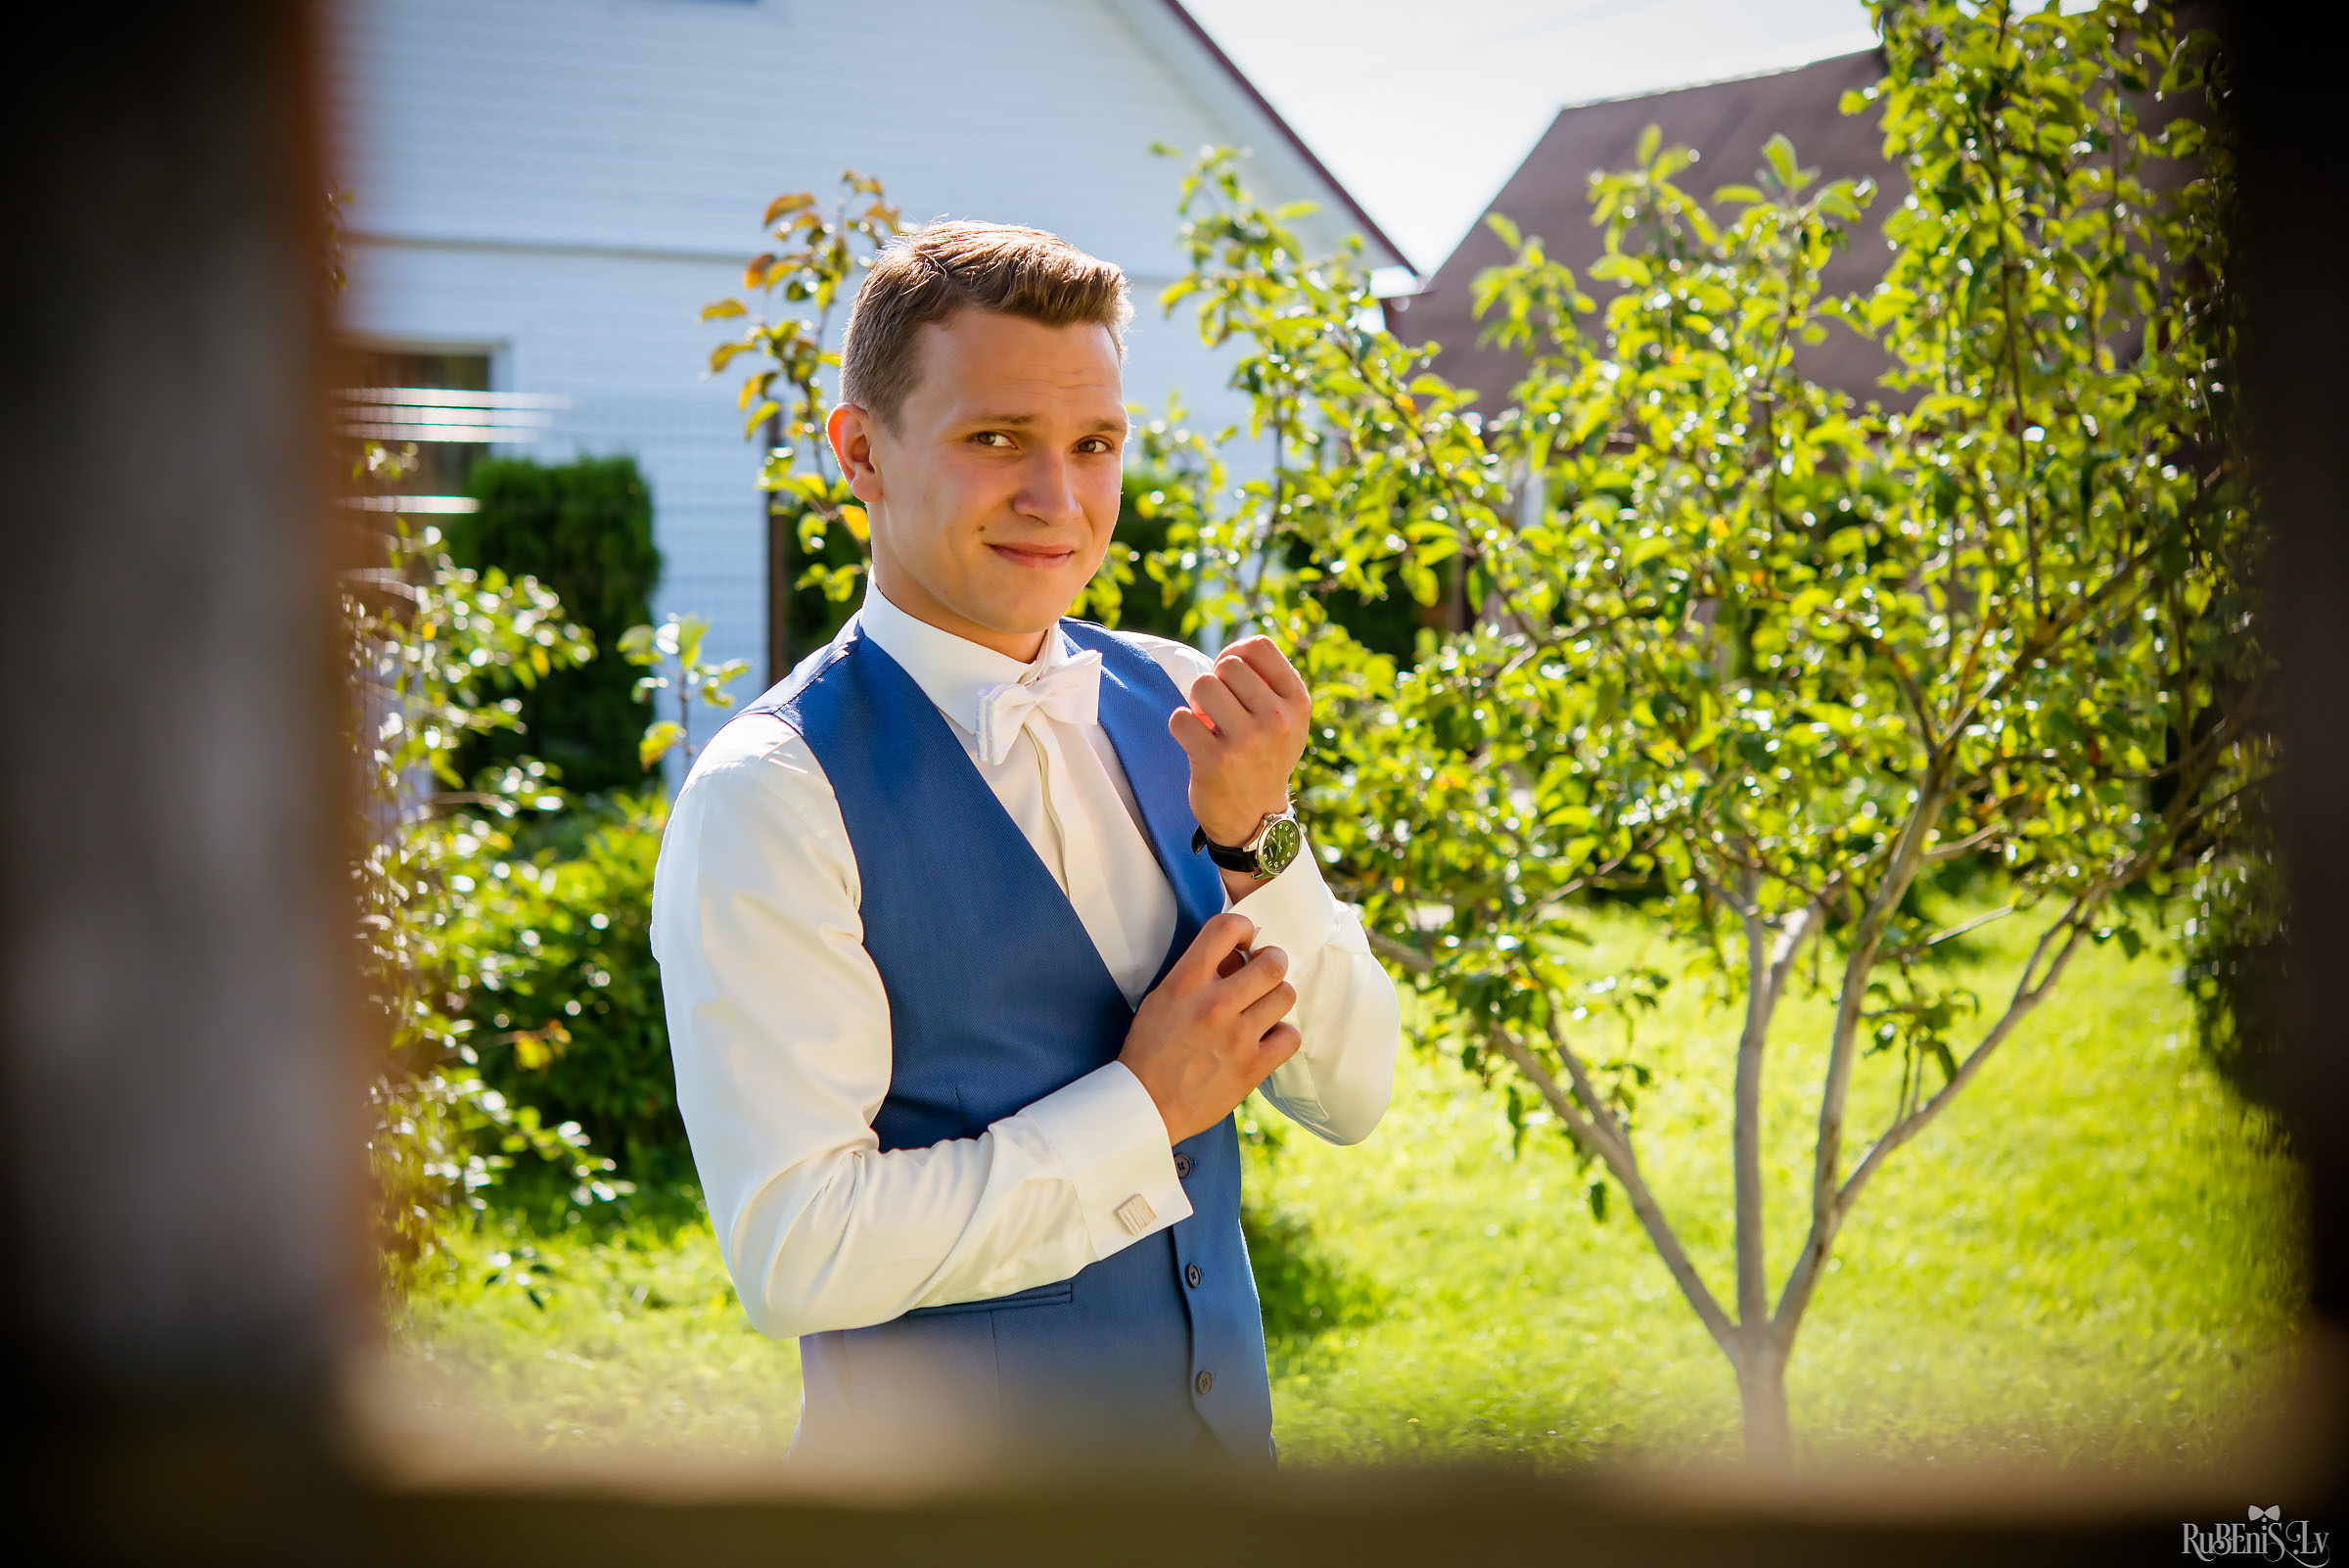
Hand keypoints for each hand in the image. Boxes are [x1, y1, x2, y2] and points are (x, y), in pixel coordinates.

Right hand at [1118, 912, 1300, 1144]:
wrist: (1146, 1104)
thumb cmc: (1151, 1049)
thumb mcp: (1161, 998)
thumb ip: (1197, 973)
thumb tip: (1236, 955)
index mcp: (1185, 982)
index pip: (1227, 928)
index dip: (1244, 928)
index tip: (1244, 942)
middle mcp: (1214, 1004)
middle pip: (1272, 963)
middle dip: (1273, 962)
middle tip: (1265, 972)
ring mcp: (1236, 1036)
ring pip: (1285, 995)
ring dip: (1277, 998)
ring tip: (1263, 1007)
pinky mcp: (1252, 1067)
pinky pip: (1290, 1036)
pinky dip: (1282, 1036)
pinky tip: (1266, 1038)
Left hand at [1169, 635, 1310, 847]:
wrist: (1256, 816)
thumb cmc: (1264, 756)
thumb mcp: (1286, 718)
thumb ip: (1268, 682)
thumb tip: (1232, 651)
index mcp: (1297, 702)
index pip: (1258, 647)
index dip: (1235, 654)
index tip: (1230, 677)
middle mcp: (1277, 719)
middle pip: (1226, 665)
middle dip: (1215, 683)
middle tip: (1220, 710)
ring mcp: (1247, 741)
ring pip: (1202, 686)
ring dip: (1197, 704)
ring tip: (1209, 725)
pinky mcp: (1215, 760)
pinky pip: (1180, 717)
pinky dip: (1181, 727)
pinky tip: (1197, 743)